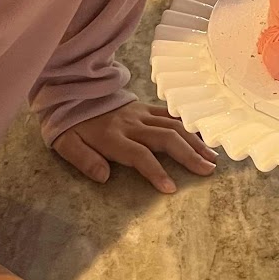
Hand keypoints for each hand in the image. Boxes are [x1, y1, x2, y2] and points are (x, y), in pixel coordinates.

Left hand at [54, 101, 217, 193]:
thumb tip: (103, 176)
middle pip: (166, 139)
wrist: (74, 91)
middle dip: (188, 155)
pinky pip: (170, 116)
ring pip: (174, 126)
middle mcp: (132, 125)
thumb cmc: (71, 124)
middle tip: (208, 170)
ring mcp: (141, 114)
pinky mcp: (145, 108)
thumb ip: (83, 160)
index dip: (156, 172)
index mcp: (113, 138)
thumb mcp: (66, 143)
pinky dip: (187, 127)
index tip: (171, 189)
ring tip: (212, 158)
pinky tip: (201, 138)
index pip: (140, 155)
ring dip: (194, 142)